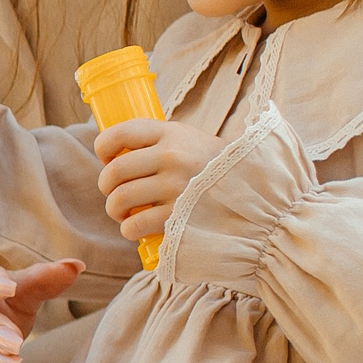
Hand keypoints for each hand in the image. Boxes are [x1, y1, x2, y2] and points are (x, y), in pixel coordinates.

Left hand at [93, 118, 223, 243]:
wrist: (258, 197)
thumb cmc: (215, 169)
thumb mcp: (191, 140)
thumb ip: (159, 142)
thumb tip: (117, 155)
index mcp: (172, 133)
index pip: (119, 133)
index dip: (103, 148)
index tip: (107, 159)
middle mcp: (172, 156)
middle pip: (114, 171)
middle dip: (106, 186)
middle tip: (115, 194)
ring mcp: (176, 187)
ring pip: (119, 199)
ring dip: (114, 210)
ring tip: (123, 213)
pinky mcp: (179, 216)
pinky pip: (134, 224)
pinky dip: (128, 229)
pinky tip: (134, 228)